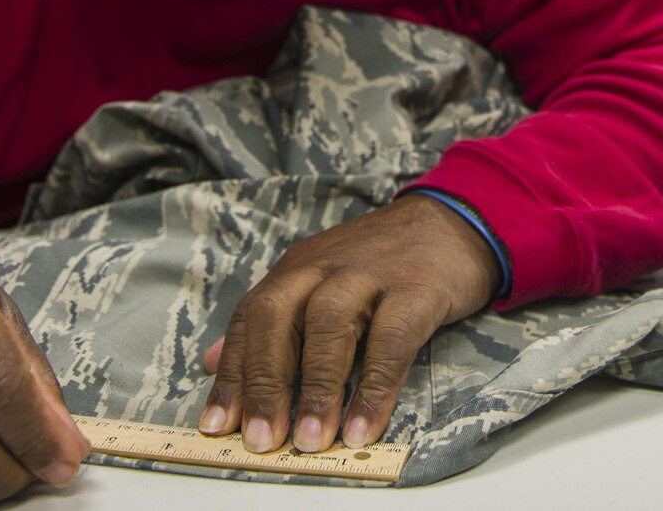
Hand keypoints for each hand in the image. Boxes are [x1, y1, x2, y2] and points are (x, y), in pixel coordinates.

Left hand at [198, 195, 499, 454]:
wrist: (451, 221)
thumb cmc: (380, 263)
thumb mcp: (317, 280)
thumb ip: (268, 323)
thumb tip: (211, 362)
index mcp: (296, 269)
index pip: (251, 319)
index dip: (233, 374)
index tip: (217, 425)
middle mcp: (324, 266)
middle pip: (279, 318)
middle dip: (265, 383)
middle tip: (260, 439)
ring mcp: (370, 274)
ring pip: (330, 326)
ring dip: (316, 387)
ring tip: (309, 440)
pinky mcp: (417, 288)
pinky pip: (392, 341)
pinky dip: (375, 387)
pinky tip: (363, 427)